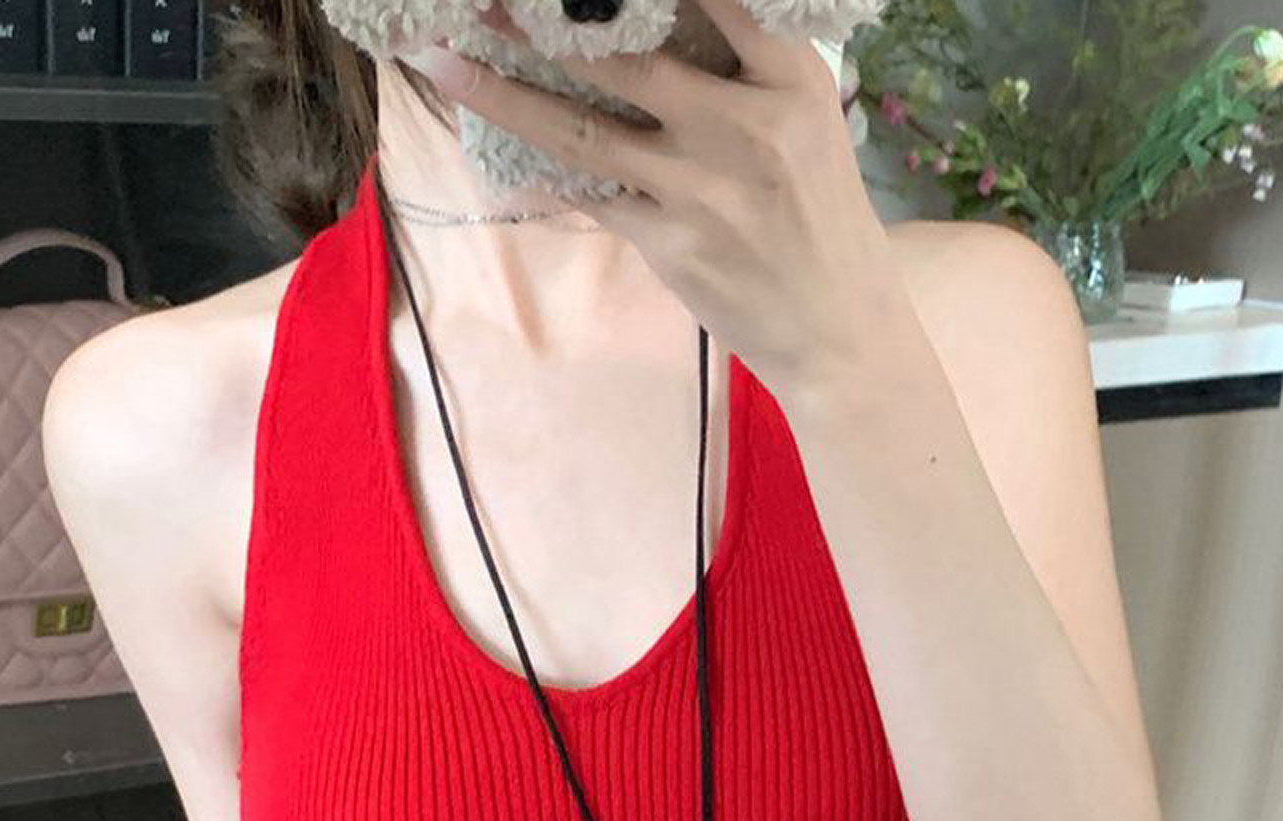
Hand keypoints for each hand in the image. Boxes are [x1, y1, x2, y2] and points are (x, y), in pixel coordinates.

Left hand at [405, 0, 894, 401]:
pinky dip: (541, 163)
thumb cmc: (820, 218)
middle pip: (627, 50)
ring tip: (444, 54)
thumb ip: (745, 67)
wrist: (838, 329)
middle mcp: (745, 124)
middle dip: (548, 19)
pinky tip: (491, 132)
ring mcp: (702, 187)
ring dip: (504, 89)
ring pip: (583, 126)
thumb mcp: (807, 121)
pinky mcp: (671, 243)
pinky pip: (590, 191)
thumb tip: (646, 25)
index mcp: (790, 77)